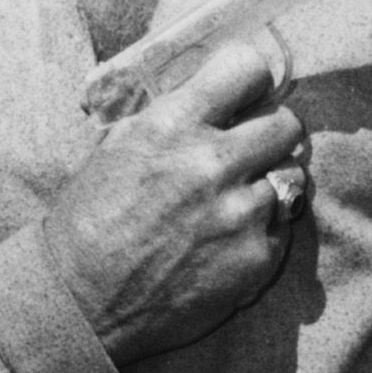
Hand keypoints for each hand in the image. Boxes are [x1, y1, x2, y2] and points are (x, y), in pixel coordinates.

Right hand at [42, 32, 307, 364]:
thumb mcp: (114, 147)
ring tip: (234, 202)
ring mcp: (239, 213)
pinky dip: (262, 231)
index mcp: (172, 125)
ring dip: (267, 185)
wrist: (80, 303)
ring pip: (291, 177)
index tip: (246, 96)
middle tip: (251, 151)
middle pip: (286, 123)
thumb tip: (211, 91)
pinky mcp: (256, 258)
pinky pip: (282, 227)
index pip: (248, 69)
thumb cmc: (87, 223)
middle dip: (270, 134)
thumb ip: (167, 116)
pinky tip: (226, 241)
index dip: (251, 81)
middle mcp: (211, 163)